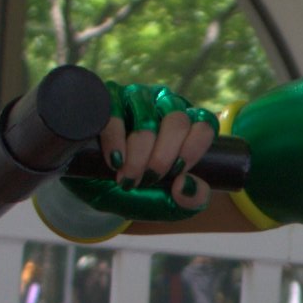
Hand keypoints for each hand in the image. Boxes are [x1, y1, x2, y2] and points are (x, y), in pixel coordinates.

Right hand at [61, 81, 218, 223]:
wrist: (97, 188)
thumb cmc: (139, 191)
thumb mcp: (171, 203)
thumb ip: (192, 199)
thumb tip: (186, 184)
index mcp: (188, 127)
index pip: (204, 125)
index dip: (193, 149)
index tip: (177, 171)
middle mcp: (165, 106)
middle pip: (177, 121)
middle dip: (163, 157)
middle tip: (148, 178)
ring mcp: (137, 98)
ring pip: (147, 118)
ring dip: (138, 153)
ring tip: (128, 177)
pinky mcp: (108, 99)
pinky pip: (115, 112)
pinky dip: (115, 140)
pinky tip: (115, 160)